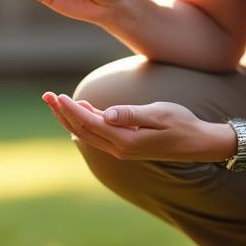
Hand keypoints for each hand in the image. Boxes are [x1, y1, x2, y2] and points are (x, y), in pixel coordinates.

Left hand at [40, 92, 232, 162]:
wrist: (199, 143)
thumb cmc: (182, 124)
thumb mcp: (159, 115)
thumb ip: (132, 114)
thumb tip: (106, 114)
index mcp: (125, 142)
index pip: (89, 125)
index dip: (71, 110)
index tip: (57, 96)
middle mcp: (119, 149)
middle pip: (81, 131)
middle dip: (62, 113)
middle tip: (46, 96)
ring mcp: (121, 149)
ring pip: (87, 133)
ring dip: (70, 117)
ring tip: (54, 101)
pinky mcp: (125, 145)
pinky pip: (98, 133)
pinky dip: (85, 121)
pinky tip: (80, 109)